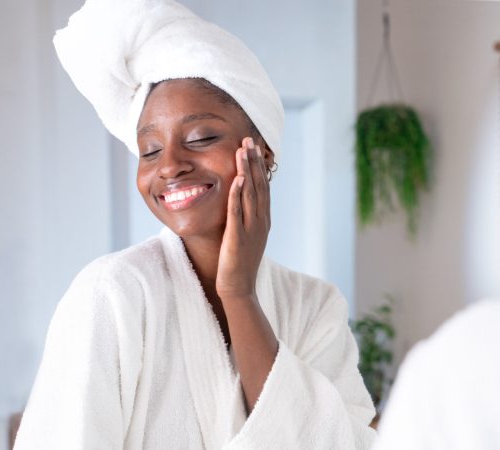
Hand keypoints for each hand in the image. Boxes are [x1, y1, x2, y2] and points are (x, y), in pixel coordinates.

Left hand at [216, 137, 270, 299]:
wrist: (239, 287)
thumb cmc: (238, 263)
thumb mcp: (245, 235)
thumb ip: (244, 217)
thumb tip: (239, 201)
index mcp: (263, 219)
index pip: (262, 187)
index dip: (258, 167)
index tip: (254, 148)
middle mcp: (260, 221)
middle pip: (259, 185)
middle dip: (254, 162)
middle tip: (249, 139)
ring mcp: (251, 229)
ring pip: (250, 194)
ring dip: (247, 171)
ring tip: (243, 151)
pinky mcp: (238, 237)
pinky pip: (238, 212)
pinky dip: (238, 195)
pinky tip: (237, 180)